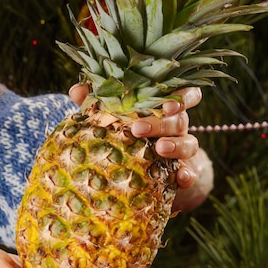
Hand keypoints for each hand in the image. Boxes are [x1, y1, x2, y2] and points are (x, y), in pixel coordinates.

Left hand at [69, 84, 200, 188]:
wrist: (134, 166)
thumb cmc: (122, 130)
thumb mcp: (110, 115)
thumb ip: (96, 101)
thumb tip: (76, 90)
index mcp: (164, 105)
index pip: (185, 93)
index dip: (182, 96)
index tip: (166, 103)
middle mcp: (177, 124)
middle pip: (180, 118)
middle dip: (161, 122)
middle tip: (137, 128)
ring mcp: (182, 147)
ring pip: (191, 143)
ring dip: (176, 145)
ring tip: (159, 149)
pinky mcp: (182, 170)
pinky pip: (191, 172)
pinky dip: (187, 174)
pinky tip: (180, 177)